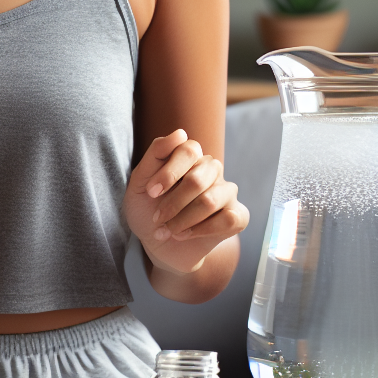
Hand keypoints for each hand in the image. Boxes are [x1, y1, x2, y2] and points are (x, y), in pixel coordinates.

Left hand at [124, 129, 248, 275]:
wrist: (157, 244)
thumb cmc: (147, 208)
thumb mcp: (140, 182)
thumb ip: (156, 154)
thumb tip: (181, 133)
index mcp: (190, 156)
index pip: (189, 150)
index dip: (169, 173)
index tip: (151, 193)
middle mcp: (211, 169)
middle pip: (198, 179)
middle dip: (173, 203)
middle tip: (157, 218)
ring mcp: (227, 191)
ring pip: (210, 201)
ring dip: (182, 220)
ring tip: (168, 230)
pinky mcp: (238, 215)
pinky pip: (229, 219)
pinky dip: (201, 230)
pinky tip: (186, 234)